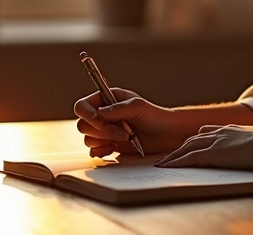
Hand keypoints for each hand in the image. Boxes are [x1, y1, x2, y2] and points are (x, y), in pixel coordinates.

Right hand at [73, 88, 189, 157]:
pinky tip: (114, 148)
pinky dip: (101, 151)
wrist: (169, 135)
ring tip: (125, 138)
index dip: (87, 114)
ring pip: (88, 139)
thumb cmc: (156, 116)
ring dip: (104, 141)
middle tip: (123, 132)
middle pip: (83, 125)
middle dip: (101, 131)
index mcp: (107, 100)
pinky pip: (95, 151)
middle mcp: (103, 115)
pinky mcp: (110, 145)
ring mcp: (105, 131)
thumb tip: (98, 113)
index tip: (99, 120)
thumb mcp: (138, 107)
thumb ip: (117, 109)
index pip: (82, 106)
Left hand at [154, 124, 252, 169]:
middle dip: (180, 148)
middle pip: (193, 139)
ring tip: (162, 163)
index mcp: (231, 129)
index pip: (206, 133)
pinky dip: (176, 161)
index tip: (187, 146)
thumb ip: (252, 146)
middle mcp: (220, 132)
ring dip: (174, 155)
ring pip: (187, 147)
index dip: (195, 140)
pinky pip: (189, 157)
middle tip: (169, 155)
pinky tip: (166, 167)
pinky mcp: (214, 153)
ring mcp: (216, 141)